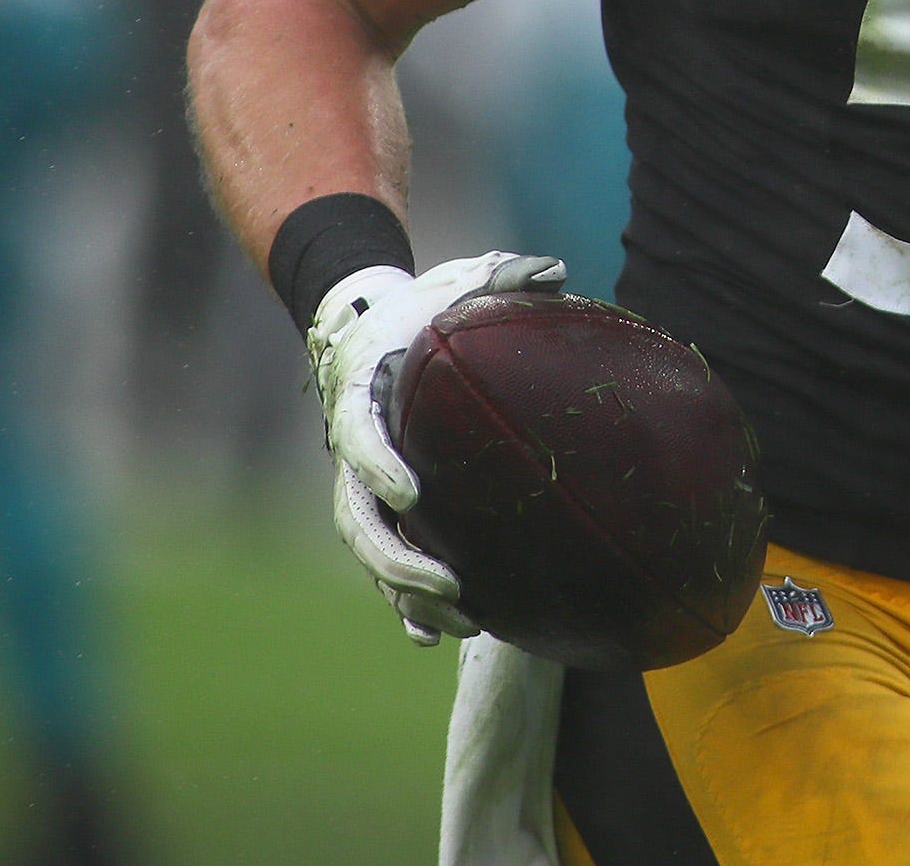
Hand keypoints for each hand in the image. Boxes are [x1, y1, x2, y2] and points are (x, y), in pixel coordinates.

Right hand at [307, 250, 567, 642]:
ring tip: (465, 622)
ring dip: (410, 595)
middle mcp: (354, 452)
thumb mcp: (453, 281)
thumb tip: (555, 271)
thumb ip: (499, 275)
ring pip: (374, 555)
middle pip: (359, 522)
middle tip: (451, 585)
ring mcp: (365, 487)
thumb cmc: (419, 307)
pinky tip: (440, 638)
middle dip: (399, 561)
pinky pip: (389, 563)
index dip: (379, 468)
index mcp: (364, 397)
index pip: (359, 437)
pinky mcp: (383, 508)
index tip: (412, 494)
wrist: (366, 324)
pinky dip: (408, 604)